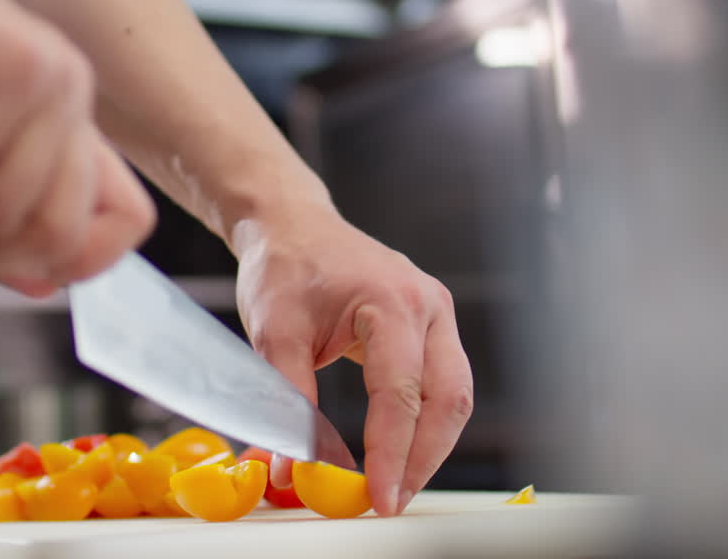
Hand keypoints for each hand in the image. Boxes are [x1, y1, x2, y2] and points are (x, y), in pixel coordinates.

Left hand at [232, 204, 472, 515]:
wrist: (292, 226)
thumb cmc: (284, 267)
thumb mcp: (273, 331)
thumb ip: (286, 400)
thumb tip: (287, 468)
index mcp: (390, 300)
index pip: (400, 392)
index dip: (391, 452)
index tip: (377, 496)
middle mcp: (426, 305)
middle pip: (446, 399)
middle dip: (422, 459)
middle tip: (390, 501)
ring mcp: (436, 314)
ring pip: (454, 396)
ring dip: (430, 446)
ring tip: (395, 485)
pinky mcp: (431, 326)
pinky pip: (443, 383)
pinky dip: (426, 423)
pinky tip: (401, 452)